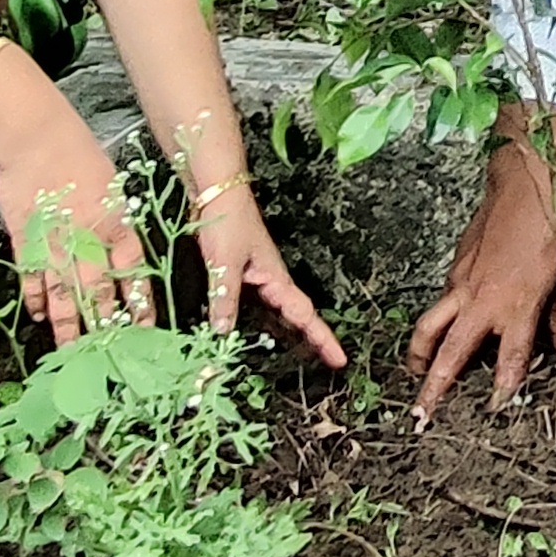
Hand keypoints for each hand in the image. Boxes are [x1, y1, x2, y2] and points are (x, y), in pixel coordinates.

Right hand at [0, 97, 149, 343]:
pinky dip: (35, 299)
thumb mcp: (112, 185)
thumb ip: (115, 220)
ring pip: (64, 296)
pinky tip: (38, 315)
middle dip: (104, 326)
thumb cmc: (77, 151)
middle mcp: (88, 242)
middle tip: (107, 354)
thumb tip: (119, 250)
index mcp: (116, 225)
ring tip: (72, 350)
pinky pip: (32, 279)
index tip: (143, 328)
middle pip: (98, 294)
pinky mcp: (26, 243)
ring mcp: (55, 246)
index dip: (138, 304)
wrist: (35, 140)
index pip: (133, 275)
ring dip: (68, 326)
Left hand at [184, 175, 350, 366]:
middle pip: (295, 316)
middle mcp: (270, 279)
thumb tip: (223, 333)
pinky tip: (240, 329)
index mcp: (276, 278)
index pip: (305, 314)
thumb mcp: (226, 263)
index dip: (323, 338)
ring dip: (282, 332)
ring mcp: (255, 275)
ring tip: (289, 357)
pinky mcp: (238, 270)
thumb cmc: (229, 220)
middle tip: (323, 365)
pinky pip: (252, 302)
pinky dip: (253, 319)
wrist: (214, 191)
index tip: (340, 360)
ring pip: (273, 311)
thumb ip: (224, 298)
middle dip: (310, 339)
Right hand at [405, 110, 555, 416]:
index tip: (495, 410)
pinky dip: (436, 324)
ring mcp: (463, 286)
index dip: (502, 389)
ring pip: (430, 328)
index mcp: (516, 307)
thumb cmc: (548, 229)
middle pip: (452, 354)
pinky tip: (441, 331)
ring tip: (414, 375)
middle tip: (421, 415)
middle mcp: (484, 302)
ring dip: (419, 356)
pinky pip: (440, 305)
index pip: (509, 360)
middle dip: (434, 388)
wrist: (524, 187)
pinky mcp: (455, 271)